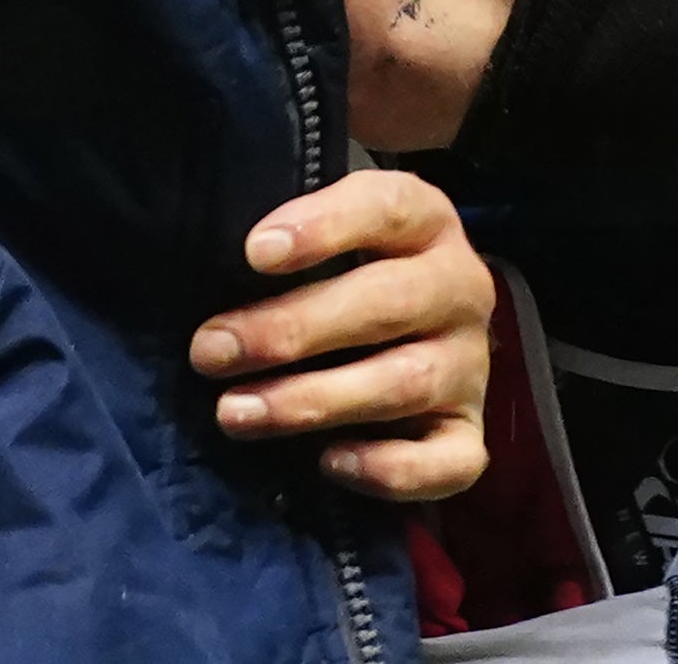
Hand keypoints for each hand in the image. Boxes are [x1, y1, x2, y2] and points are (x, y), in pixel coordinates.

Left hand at [188, 170, 492, 500]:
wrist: (409, 345)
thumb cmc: (343, 283)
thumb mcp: (322, 239)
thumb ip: (286, 234)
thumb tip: (206, 246)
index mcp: (426, 223)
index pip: (388, 208)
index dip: (325, 226)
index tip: (254, 253)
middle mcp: (460, 288)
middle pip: (389, 301)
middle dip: (292, 329)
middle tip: (211, 351)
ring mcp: (470, 366)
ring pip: (406, 382)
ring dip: (315, 400)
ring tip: (235, 412)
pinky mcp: (469, 435)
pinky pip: (449, 461)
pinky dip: (391, 469)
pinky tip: (329, 462)